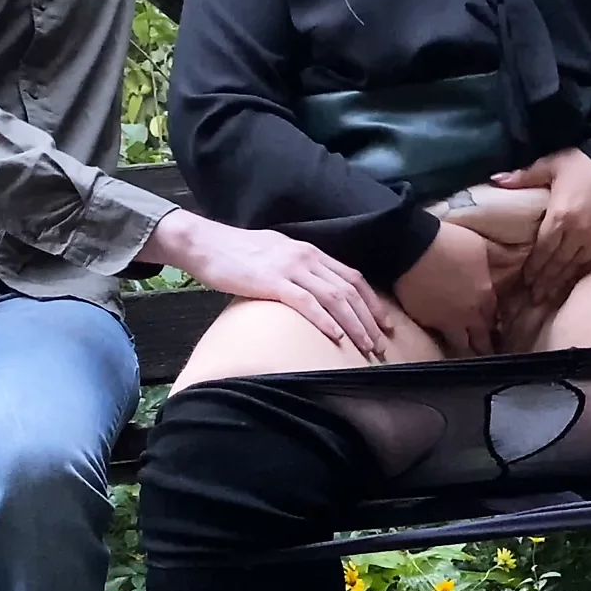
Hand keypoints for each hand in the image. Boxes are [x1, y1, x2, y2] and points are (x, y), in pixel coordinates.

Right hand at [143, 210, 390, 355]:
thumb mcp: (278, 255)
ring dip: (353, 325)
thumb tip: (316, 294)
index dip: (372, 302)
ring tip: (365, 346)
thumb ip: (300, 271)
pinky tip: (335, 337)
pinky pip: (306, 303)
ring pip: (334, 298)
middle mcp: (307, 258)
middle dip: (369, 319)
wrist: (206, 243)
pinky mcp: (272, 282)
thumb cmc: (238, 254)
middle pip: (349, 290)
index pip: (352, 277)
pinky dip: (324, 321)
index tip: (384, 324)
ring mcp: (290, 268)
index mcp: (311, 252)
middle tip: (381, 344)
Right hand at [395, 222, 511, 355]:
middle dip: (484, 346)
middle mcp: (468, 314)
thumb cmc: (448, 242)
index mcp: (484, 295)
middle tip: (485, 352)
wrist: (411, 248)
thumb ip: (499, 256)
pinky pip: (437, 335)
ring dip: (465, 349)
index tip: (495, 329)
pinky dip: (441, 337)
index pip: (494, 317)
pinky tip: (442, 338)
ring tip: (467, 354)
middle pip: (480, 338)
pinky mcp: (424, 320)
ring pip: (460, 344)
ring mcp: (445, 320)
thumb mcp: (482, 245)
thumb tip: (516, 257)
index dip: (494, 323)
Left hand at [491, 148, 590, 310]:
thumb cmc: (588, 162)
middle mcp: (576, 234)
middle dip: (544, 281)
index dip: (533, 267)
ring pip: (575, 267)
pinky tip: (574, 281)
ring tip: (549, 296)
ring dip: (561, 282)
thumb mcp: (554, 164)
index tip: (525, 280)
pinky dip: (581, 274)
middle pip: (557, 263)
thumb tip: (496, 180)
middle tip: (534, 298)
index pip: (542, 250)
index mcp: (558, 217)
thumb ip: (525, 176)